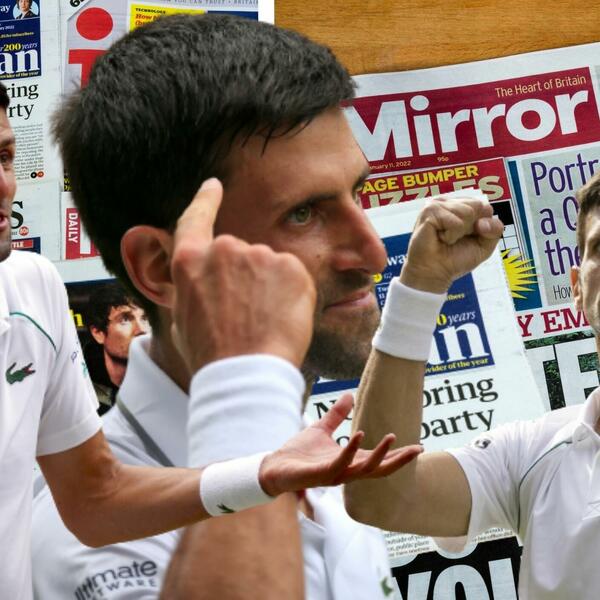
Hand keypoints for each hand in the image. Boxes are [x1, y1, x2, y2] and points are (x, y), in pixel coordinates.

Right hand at [170, 178, 316, 371]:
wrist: (245, 374)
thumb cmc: (211, 356)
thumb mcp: (184, 319)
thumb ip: (195, 287)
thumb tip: (205, 280)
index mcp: (190, 261)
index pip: (195, 217)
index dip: (205, 199)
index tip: (213, 185)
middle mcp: (224, 249)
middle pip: (240, 253)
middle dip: (246, 277)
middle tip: (247, 315)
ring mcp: (259, 255)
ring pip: (269, 266)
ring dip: (269, 287)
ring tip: (263, 323)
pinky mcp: (290, 266)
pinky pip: (293, 275)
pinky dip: (292, 294)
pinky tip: (282, 319)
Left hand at [259, 394, 422, 495]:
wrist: (274, 466)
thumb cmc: (298, 452)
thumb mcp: (321, 428)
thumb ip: (336, 415)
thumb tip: (349, 395)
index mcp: (349, 461)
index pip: (379, 461)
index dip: (398, 455)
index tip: (418, 447)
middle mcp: (346, 471)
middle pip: (379, 470)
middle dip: (399, 461)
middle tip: (418, 450)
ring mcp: (335, 475)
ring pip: (364, 470)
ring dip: (380, 455)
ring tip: (393, 437)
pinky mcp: (321, 474)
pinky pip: (340, 464)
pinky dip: (351, 450)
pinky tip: (359, 435)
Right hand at [400, 197, 503, 293]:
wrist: (434, 273)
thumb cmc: (454, 259)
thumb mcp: (484, 245)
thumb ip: (495, 229)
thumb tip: (483, 222)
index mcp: (460, 205)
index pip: (484, 206)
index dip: (482, 226)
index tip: (467, 237)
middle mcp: (448, 202)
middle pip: (478, 205)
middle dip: (471, 228)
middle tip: (454, 238)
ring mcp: (437, 204)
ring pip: (468, 212)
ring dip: (460, 233)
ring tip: (446, 239)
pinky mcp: (429, 211)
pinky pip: (455, 222)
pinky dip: (451, 236)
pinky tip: (439, 238)